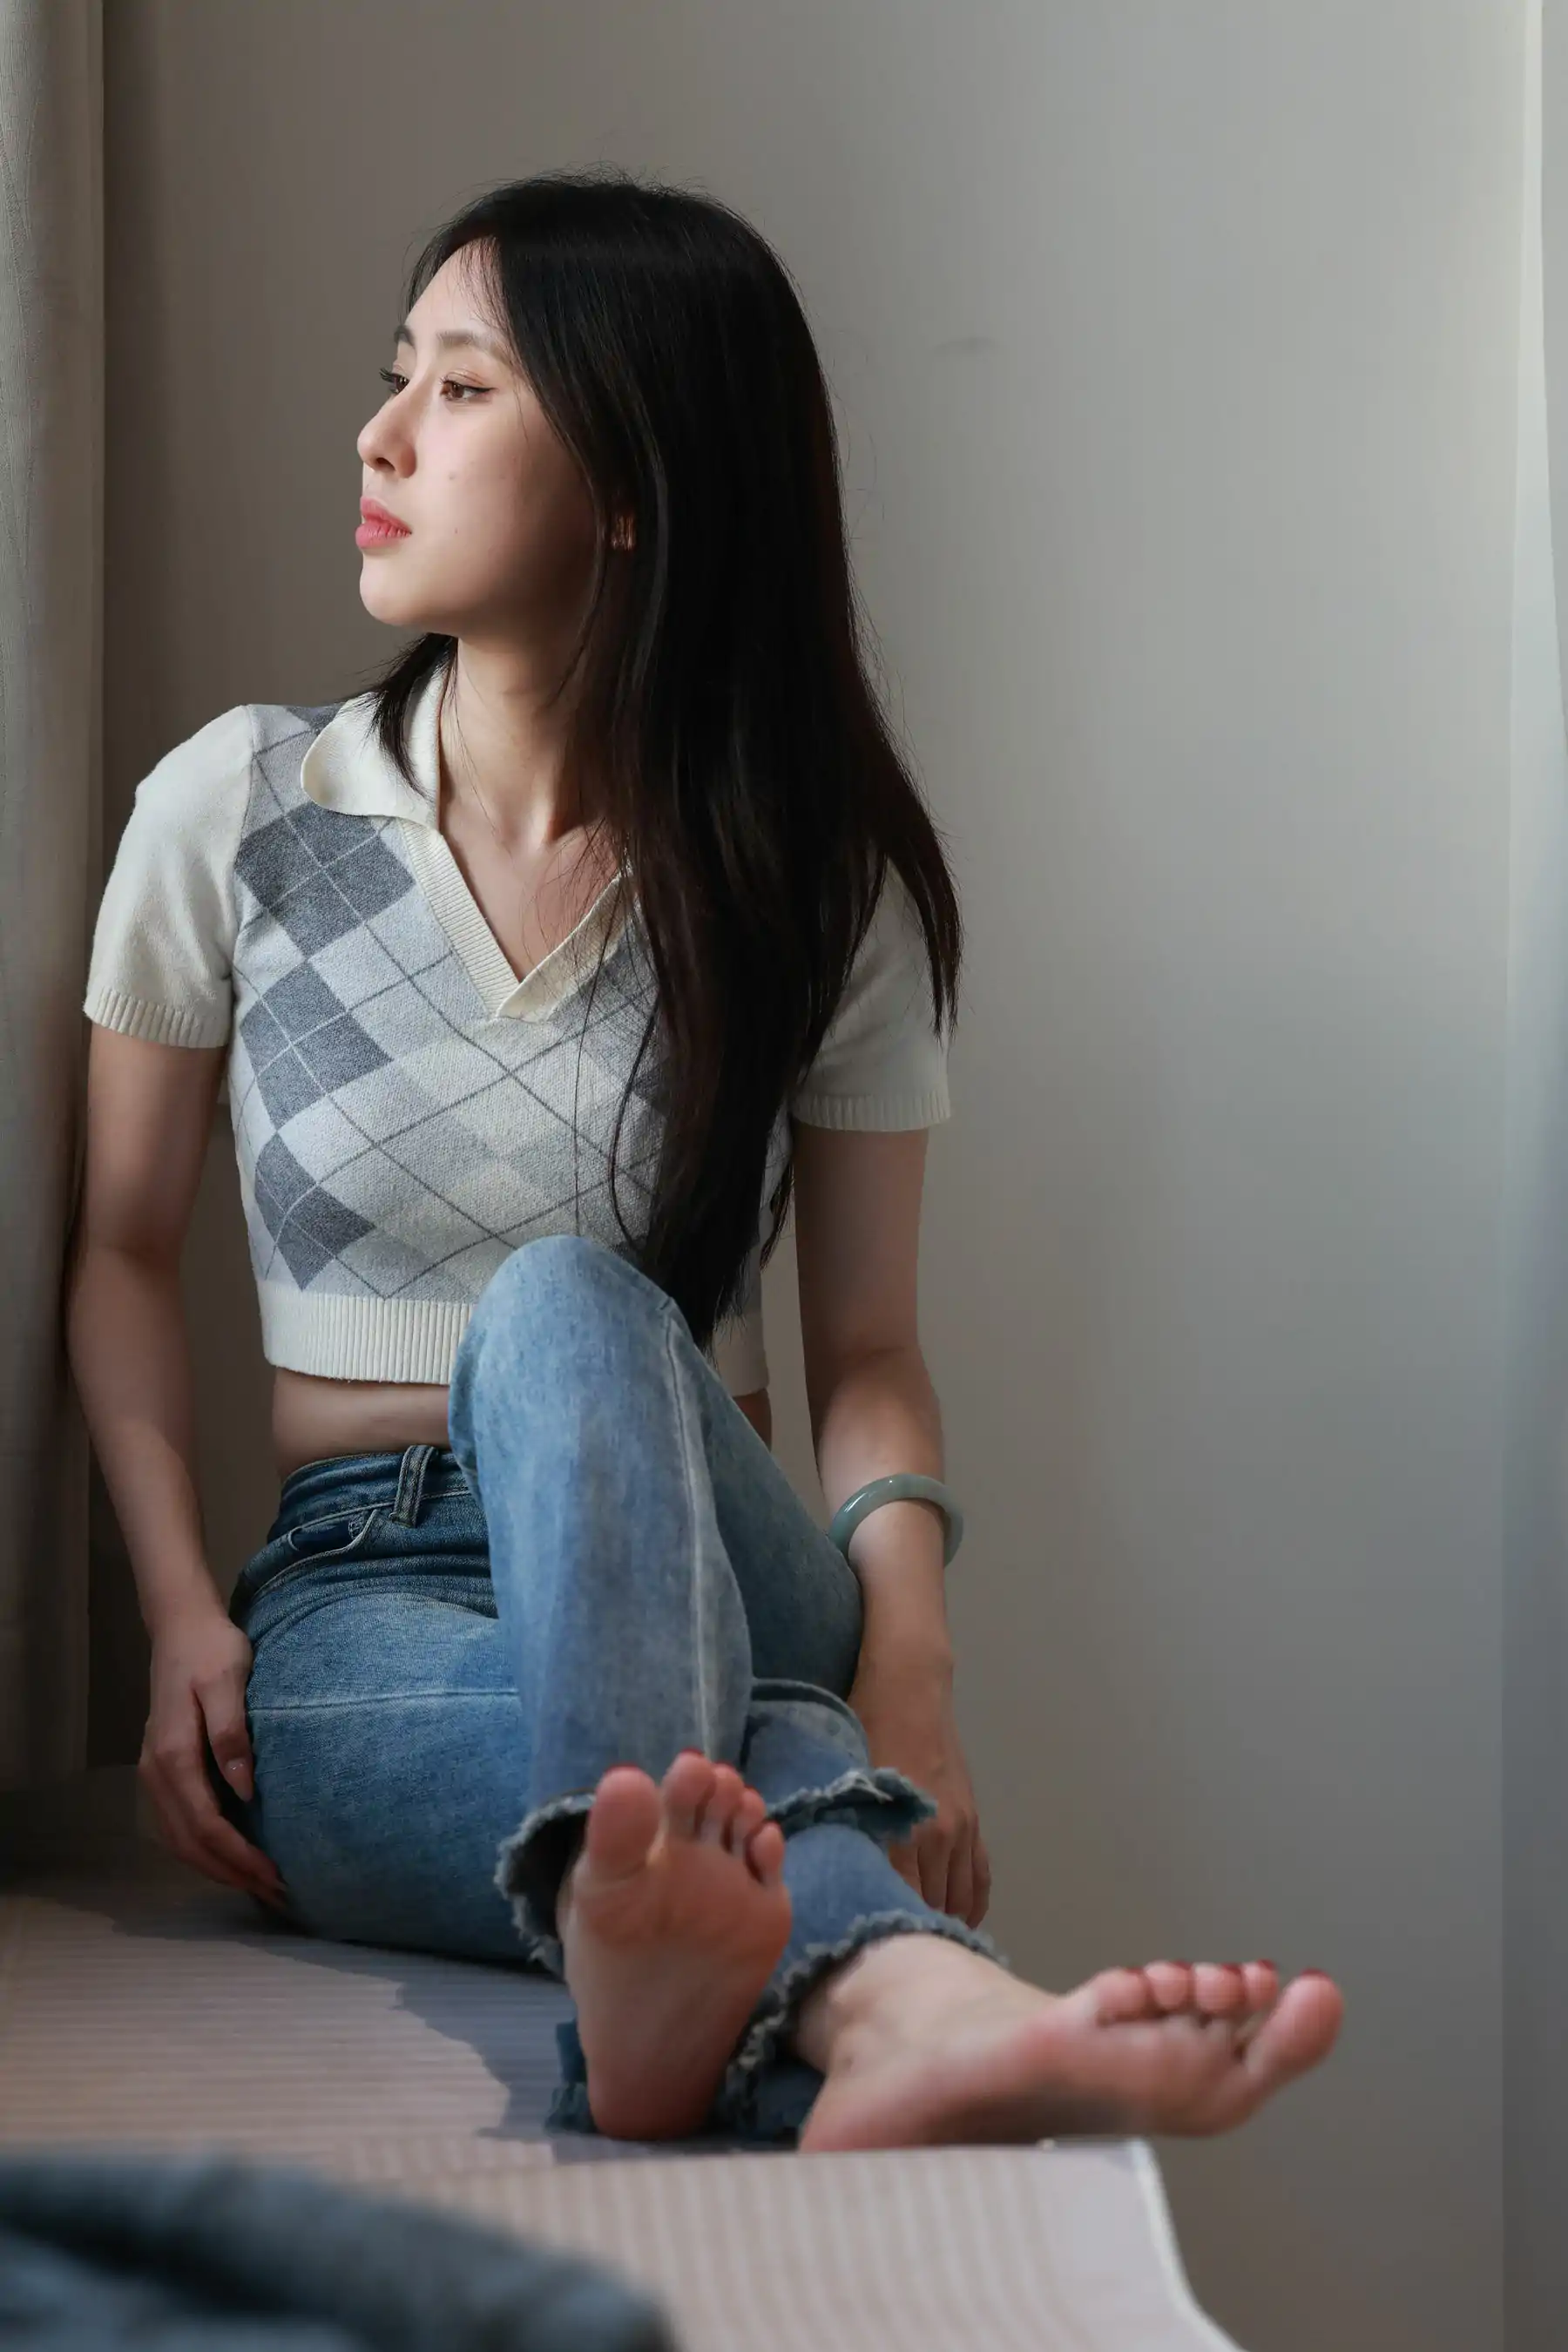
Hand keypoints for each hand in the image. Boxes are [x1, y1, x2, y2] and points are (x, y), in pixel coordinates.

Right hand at [140, 1610, 288, 1911]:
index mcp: (174, 1756)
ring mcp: (153, 1774)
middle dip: (231, 1874)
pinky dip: (202, 1849)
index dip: (240, 1857)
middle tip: (274, 1893)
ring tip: (256, 1884)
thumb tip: (245, 1790)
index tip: (275, 1876)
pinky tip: (230, 1854)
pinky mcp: (160, 1769)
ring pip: (179, 1840)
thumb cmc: (211, 1649)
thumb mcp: (228, 1680)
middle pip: (190, 1844)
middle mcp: (156, 1774)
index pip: (207, 1826)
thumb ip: (232, 1734)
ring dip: (216, 1867)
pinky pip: (178, 1824)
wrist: (181, 1627)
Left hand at [847, 1650, 991, 1928]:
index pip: (896, 1904)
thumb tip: (825, 1882)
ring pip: (957, 1901)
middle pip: (929, 1909)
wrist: (907, 1689)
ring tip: (917, 1944)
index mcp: (898, 1833)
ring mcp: (962, 1831)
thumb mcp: (841, 1784)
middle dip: (910, 1934)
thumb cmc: (861, 1731)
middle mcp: (937, 1838)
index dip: (884, 1933)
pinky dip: (969, 1907)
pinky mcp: (976, 1824)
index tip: (866, 1955)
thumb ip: (840, 1835)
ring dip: (939, 1925)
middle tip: (886, 1957)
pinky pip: (979, 1881)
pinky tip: (952, 1923)